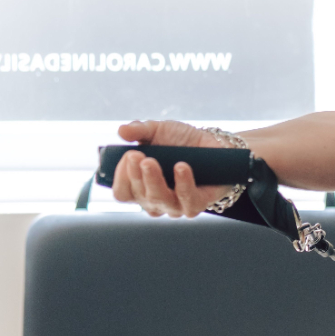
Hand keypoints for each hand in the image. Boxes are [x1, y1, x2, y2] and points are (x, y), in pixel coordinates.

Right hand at [111, 120, 236, 217]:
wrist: (214, 143)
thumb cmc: (180, 141)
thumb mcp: (158, 130)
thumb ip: (139, 130)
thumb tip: (122, 130)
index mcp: (140, 188)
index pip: (122, 192)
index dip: (120, 177)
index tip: (127, 156)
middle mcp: (154, 200)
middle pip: (139, 195)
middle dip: (135, 174)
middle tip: (135, 154)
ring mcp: (175, 205)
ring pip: (159, 200)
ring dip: (153, 180)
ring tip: (151, 161)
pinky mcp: (197, 204)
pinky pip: (187, 201)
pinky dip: (183, 184)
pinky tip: (180, 167)